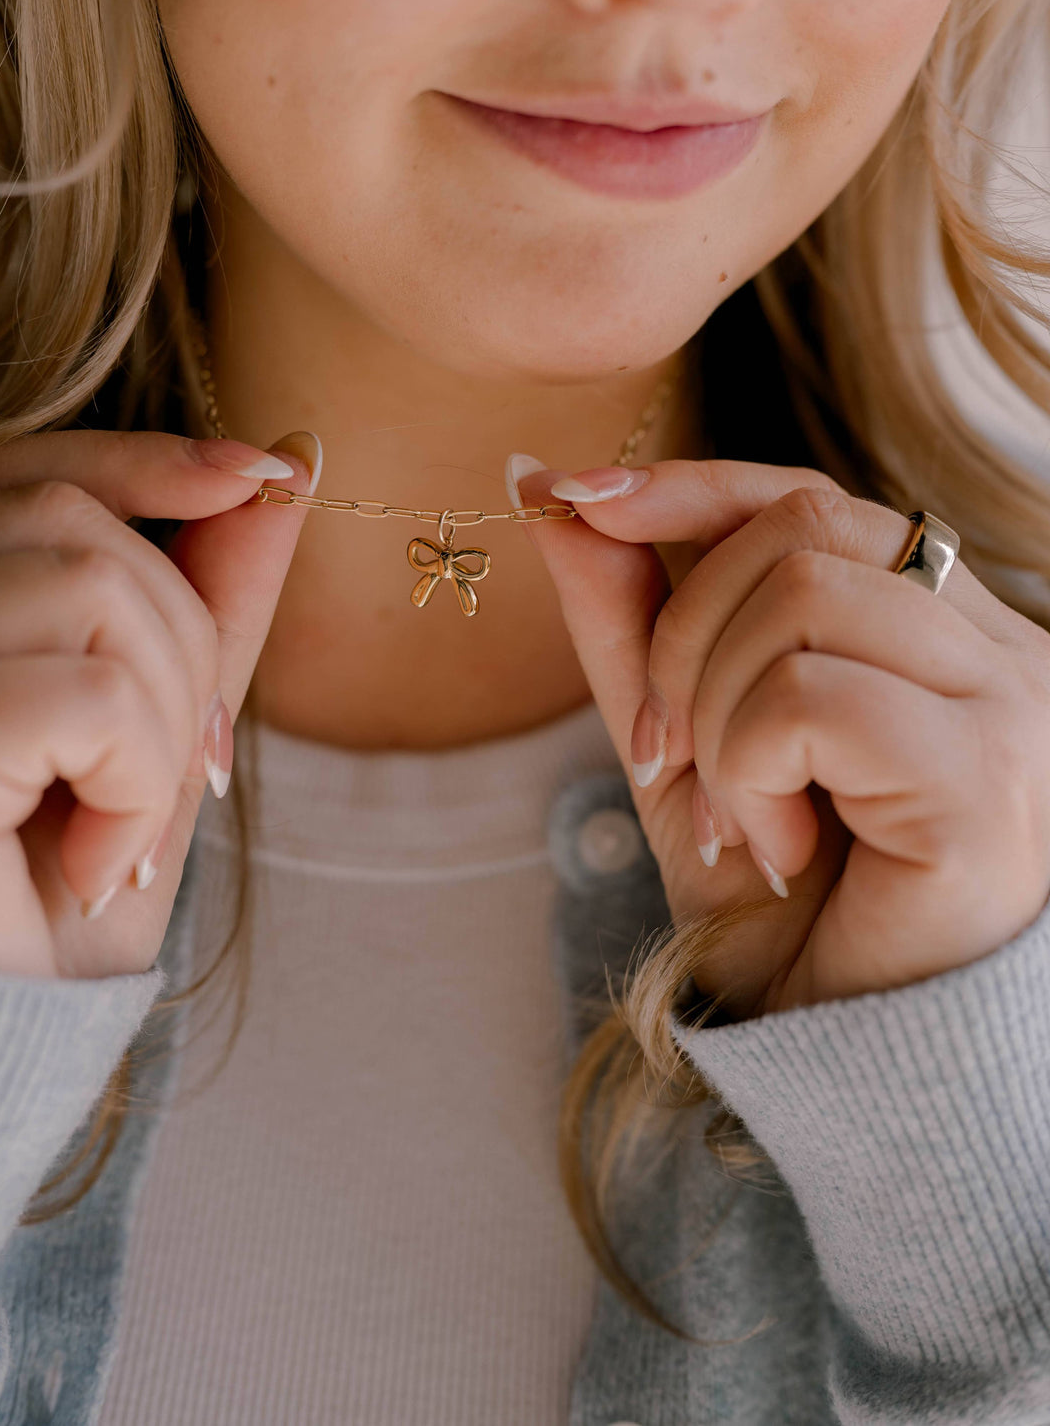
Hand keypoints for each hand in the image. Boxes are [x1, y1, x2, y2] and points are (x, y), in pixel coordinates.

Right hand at [0, 429, 316, 980]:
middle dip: (183, 643)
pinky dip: (133, 782)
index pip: (29, 474)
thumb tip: (288, 469)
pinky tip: (91, 863)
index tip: (264, 473)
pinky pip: (88, 698)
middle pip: (75, 526)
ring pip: (90, 588)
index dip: (142, 457)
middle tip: (183, 774)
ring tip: (121, 826)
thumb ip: (205, 604)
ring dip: (161, 720)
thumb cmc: (49, 904)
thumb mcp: (156, 735)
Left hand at [516, 458, 1049, 1018]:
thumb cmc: (782, 904)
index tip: (574, 500)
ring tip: (741, 819)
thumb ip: (628, 618)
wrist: (844, 1062)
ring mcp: (1009, 704)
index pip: (813, 499)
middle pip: (801, 529)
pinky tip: (780, 848)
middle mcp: (999, 648)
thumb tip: (544, 490)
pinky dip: (749, 772)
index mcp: (940, 630)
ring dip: (717, 718)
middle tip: (670, 756)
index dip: (691, 486)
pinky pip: (809, 698)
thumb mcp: (679, 740)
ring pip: (800, 599)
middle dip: (683, 634)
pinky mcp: (985, 776)